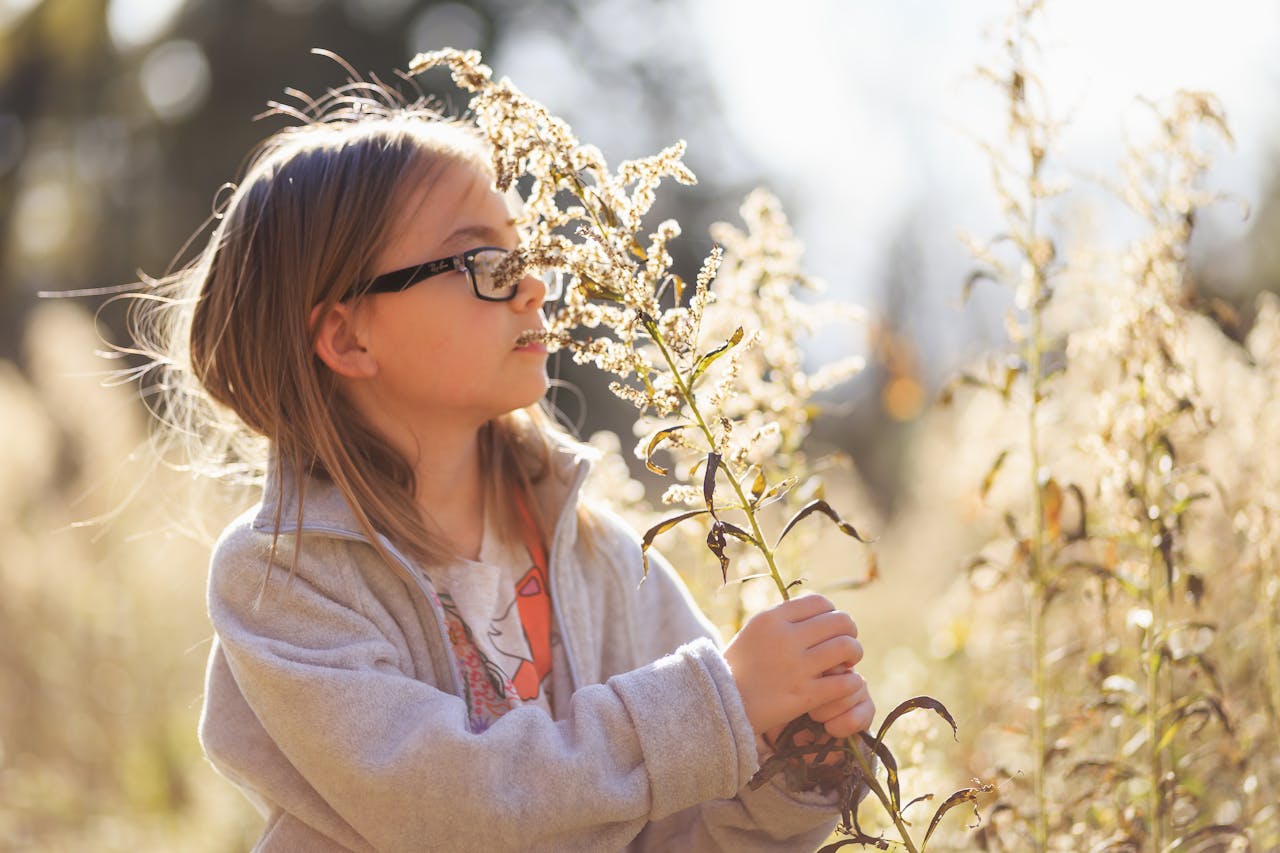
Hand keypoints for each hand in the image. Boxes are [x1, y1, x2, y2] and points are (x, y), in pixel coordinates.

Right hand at [723, 594, 863, 749]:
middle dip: (849, 631)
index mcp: (771, 619)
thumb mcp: (754, 632)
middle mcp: (785, 638)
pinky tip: (844, 684)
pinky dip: (851, 681)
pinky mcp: (804, 695)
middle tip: (846, 645)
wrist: (721, 705)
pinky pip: (845, 681)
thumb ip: (783, 619)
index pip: (819, 602)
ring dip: (854, 654)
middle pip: (839, 621)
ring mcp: (796, 667)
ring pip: (847, 647)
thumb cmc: (739, 667)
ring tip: (847, 663)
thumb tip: (818, 611)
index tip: (831, 627)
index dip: (832, 613)